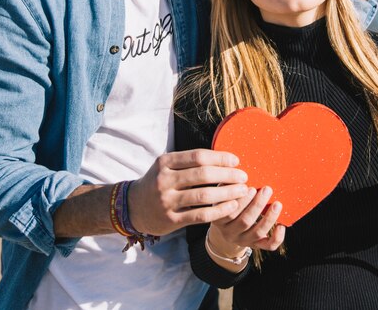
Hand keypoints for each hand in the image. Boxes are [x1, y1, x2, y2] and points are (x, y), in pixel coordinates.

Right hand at [128, 149, 248, 235]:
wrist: (133, 207)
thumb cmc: (158, 182)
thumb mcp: (167, 166)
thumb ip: (189, 162)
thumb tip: (223, 158)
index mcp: (165, 162)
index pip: (198, 156)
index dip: (220, 157)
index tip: (236, 160)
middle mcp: (164, 180)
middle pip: (203, 174)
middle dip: (227, 174)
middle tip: (244, 176)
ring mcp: (166, 201)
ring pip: (203, 195)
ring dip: (227, 193)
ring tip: (242, 191)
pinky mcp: (170, 220)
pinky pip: (200, 215)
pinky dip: (219, 210)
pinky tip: (232, 206)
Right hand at [208, 186, 285, 258]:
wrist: (227, 227)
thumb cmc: (227, 202)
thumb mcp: (221, 195)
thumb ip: (226, 185)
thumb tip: (236, 172)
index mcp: (219, 220)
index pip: (229, 212)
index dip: (240, 201)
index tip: (249, 186)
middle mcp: (230, 233)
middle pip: (244, 221)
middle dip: (257, 205)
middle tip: (267, 189)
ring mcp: (243, 241)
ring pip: (257, 232)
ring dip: (269, 217)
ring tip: (277, 203)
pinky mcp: (256, 245)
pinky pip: (268, 246)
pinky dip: (277, 238)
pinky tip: (281, 226)